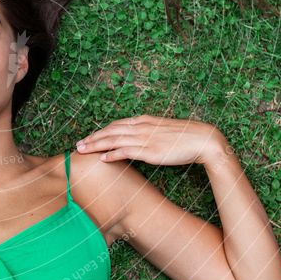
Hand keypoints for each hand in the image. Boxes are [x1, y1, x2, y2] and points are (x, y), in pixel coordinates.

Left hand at [75, 114, 227, 165]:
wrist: (203, 139)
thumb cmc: (185, 137)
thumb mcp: (162, 131)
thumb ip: (148, 132)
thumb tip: (138, 140)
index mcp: (144, 121)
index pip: (116, 125)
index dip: (101, 131)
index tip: (89, 137)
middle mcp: (141, 127)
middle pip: (110, 131)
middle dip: (93, 138)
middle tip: (78, 145)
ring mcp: (145, 138)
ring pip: (114, 140)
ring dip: (96, 145)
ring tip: (83, 150)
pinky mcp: (150, 150)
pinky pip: (126, 151)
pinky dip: (112, 154)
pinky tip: (102, 158)